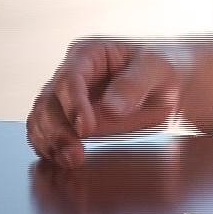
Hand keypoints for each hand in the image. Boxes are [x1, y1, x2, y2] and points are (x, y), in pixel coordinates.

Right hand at [25, 39, 212, 167]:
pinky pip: (46, 132)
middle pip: (48, 101)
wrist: (170, 84)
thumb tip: (111, 107)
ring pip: (41, 119)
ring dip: (50, 142)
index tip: (86, 129)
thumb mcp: (159, 69)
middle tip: (75, 154)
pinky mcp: (67, 118)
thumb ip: (135, 85)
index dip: (74, 105)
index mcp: (90, 52)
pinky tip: (60, 159)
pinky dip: (48, 147)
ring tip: (71, 161)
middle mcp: (71, 72)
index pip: (70, 78)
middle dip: (57, 130)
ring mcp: (66, 97)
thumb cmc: (164, 69)